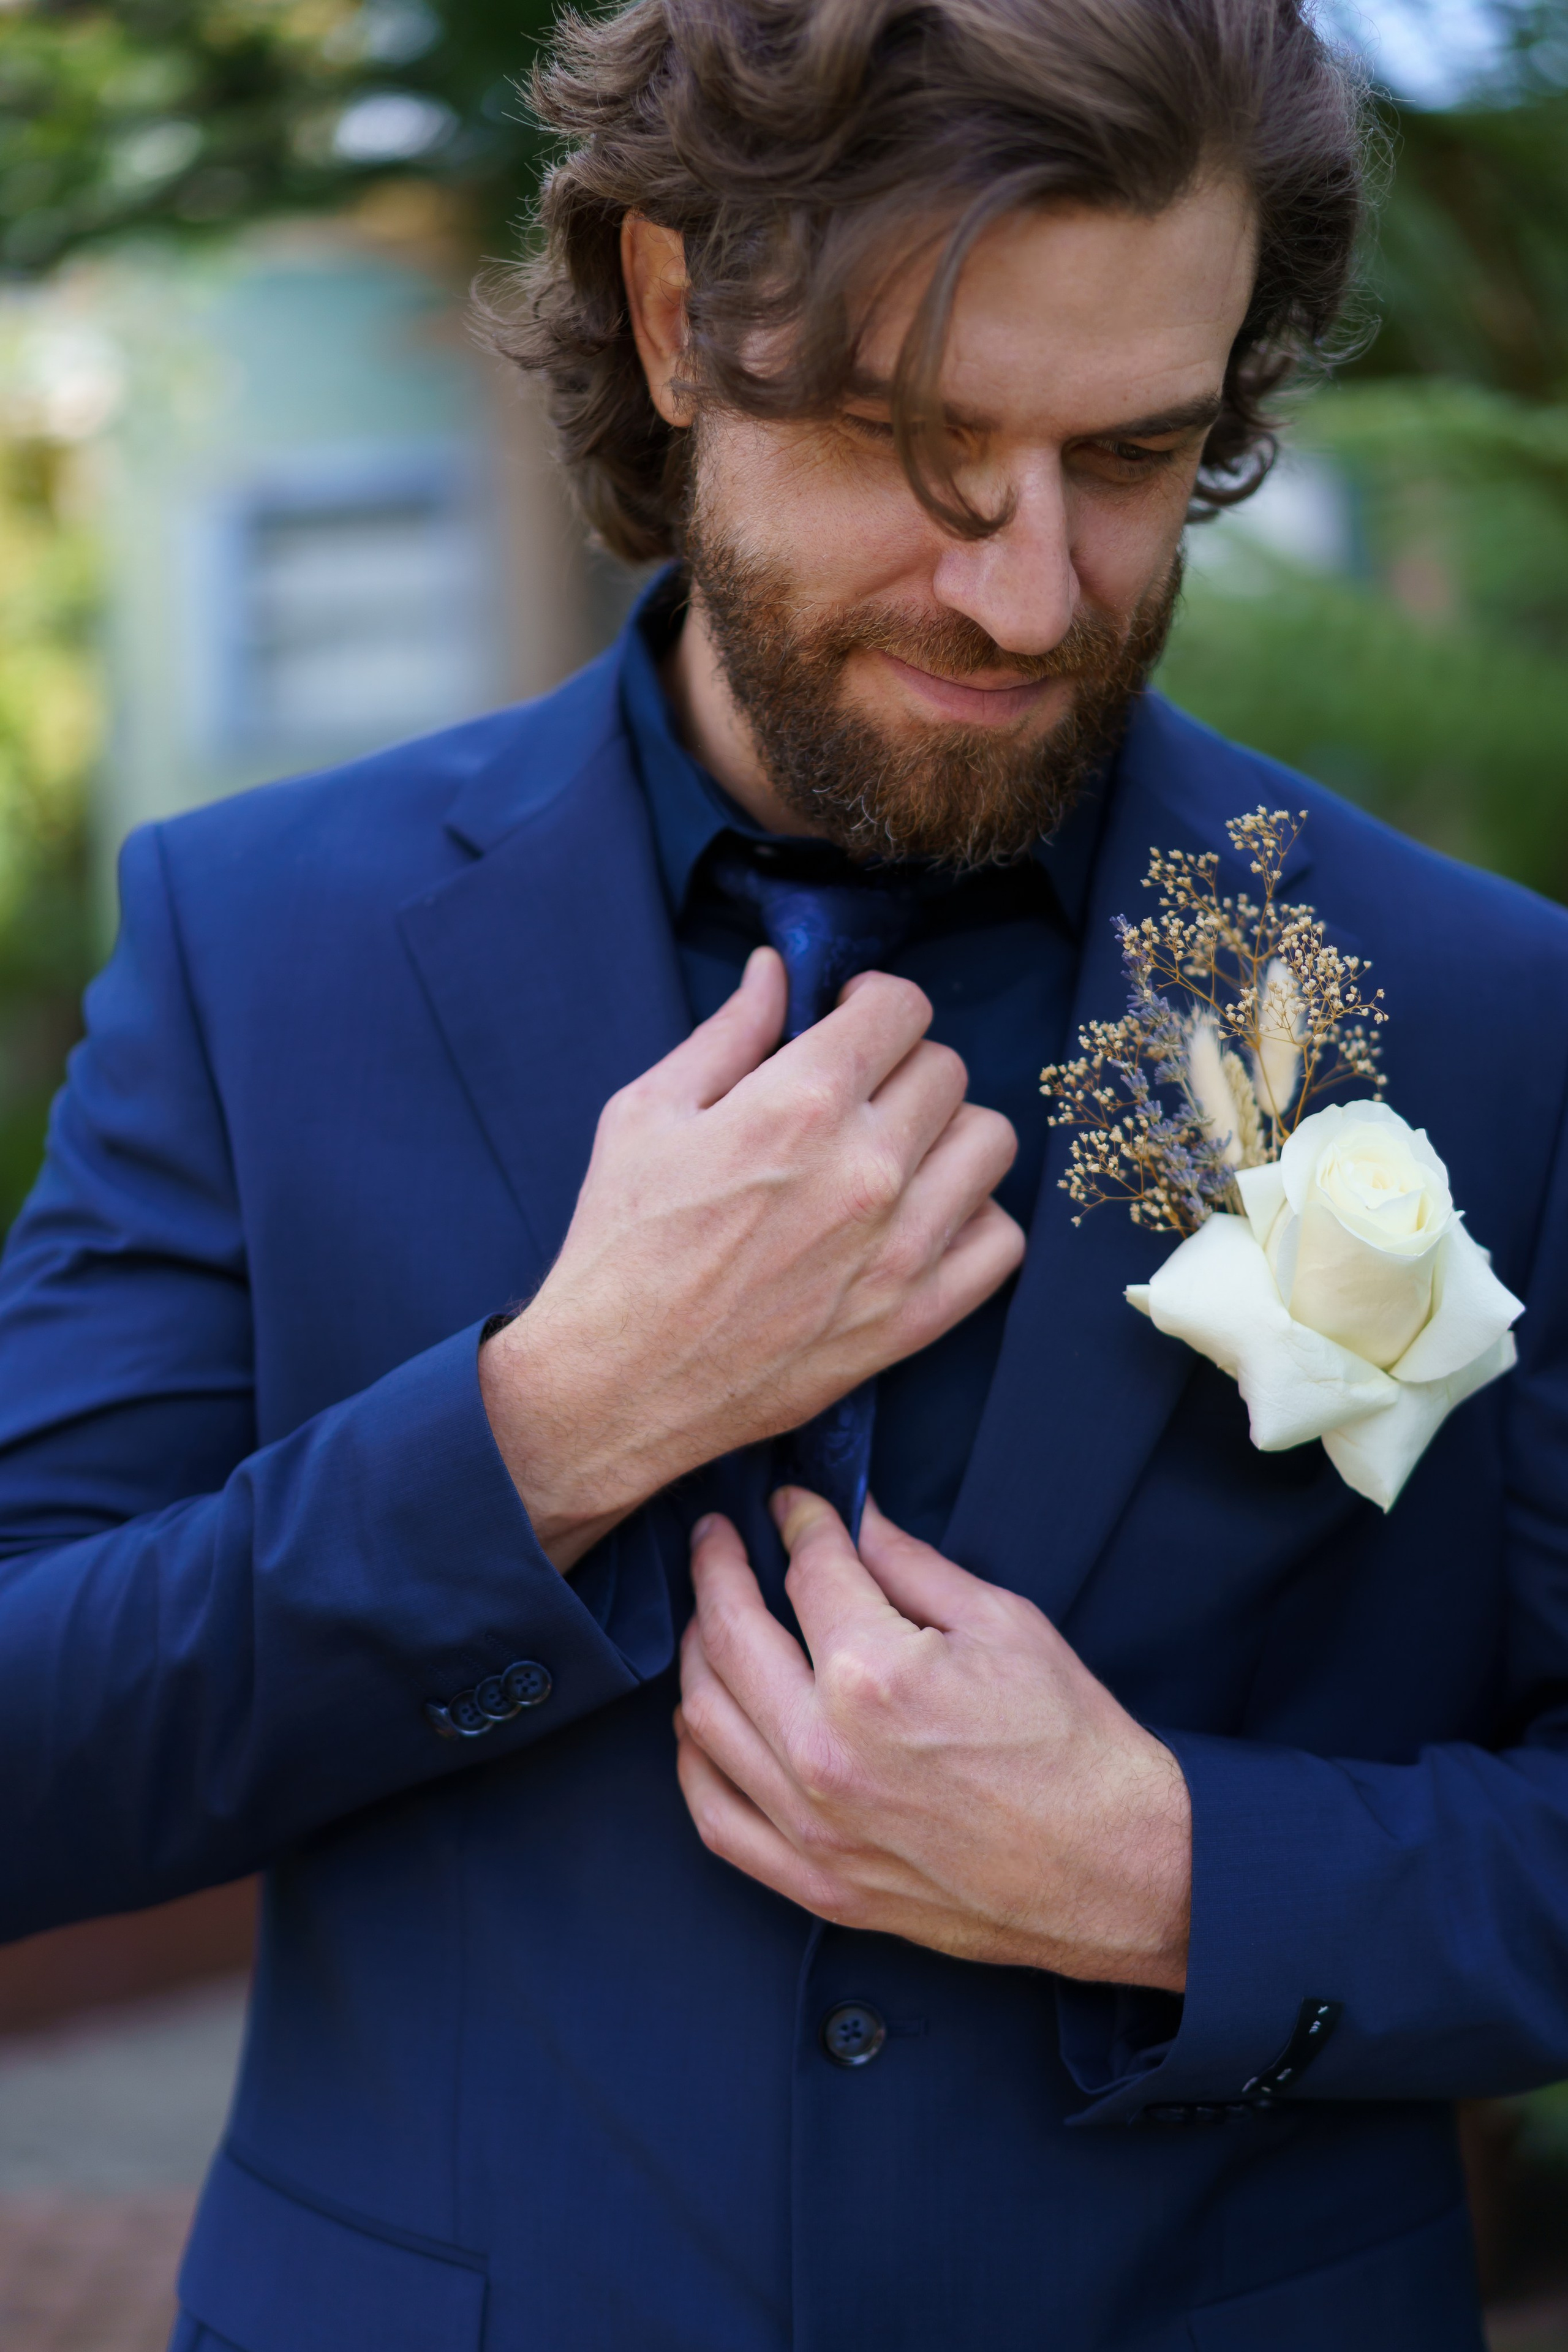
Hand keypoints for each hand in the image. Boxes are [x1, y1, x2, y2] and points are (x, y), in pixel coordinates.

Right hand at [480, 949, 1022, 1568]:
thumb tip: (776, 969)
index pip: (904, 1008)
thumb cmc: (620, 1242)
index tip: (850, 1024)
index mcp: (801, 1101)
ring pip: (990, 1144)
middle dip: (903, 1068)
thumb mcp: (648, 1113)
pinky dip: (974, 1222)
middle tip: (859, 1096)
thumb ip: (728, 1033)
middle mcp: (867, 1167)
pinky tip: (923, 1221)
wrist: (614, 1382)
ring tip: (899, 1155)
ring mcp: (900, 1246)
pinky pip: (1002, 1242)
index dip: (876, 1005)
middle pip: (949, 1069)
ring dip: (948, 1136)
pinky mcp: (914, 1317)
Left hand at [674, 1492, 1190, 1989]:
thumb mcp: (1004, 1624)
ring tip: (708, 1617)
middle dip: (716, 1569)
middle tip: (716, 1538)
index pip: (808, 1572)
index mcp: (874, 1676)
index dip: (800, 1523)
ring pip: (705, 1719)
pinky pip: (716, 1817)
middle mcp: (824, 1752)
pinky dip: (694, 1761)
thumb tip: (856, 1519)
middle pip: (729, 1635)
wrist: (1115, 1870)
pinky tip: (703, 1722)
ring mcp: (812, 1826)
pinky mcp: (817, 1883)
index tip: (793, 1505)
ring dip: (696, 1653)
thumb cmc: (1073, 1745)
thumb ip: (912, 1565)